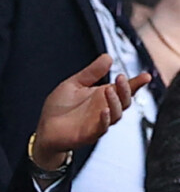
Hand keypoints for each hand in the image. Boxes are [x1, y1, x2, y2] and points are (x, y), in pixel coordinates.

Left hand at [33, 54, 150, 169]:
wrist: (45, 127)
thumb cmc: (60, 106)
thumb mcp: (74, 84)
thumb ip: (91, 73)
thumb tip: (108, 57)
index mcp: (102, 97)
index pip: (123, 90)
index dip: (136, 83)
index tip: (146, 76)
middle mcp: (104, 110)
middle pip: (124, 101)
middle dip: (125, 90)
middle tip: (121, 78)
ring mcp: (97, 123)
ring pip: (116, 115)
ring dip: (115, 103)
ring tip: (109, 90)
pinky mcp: (87, 134)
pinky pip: (101, 129)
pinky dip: (104, 120)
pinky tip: (104, 111)